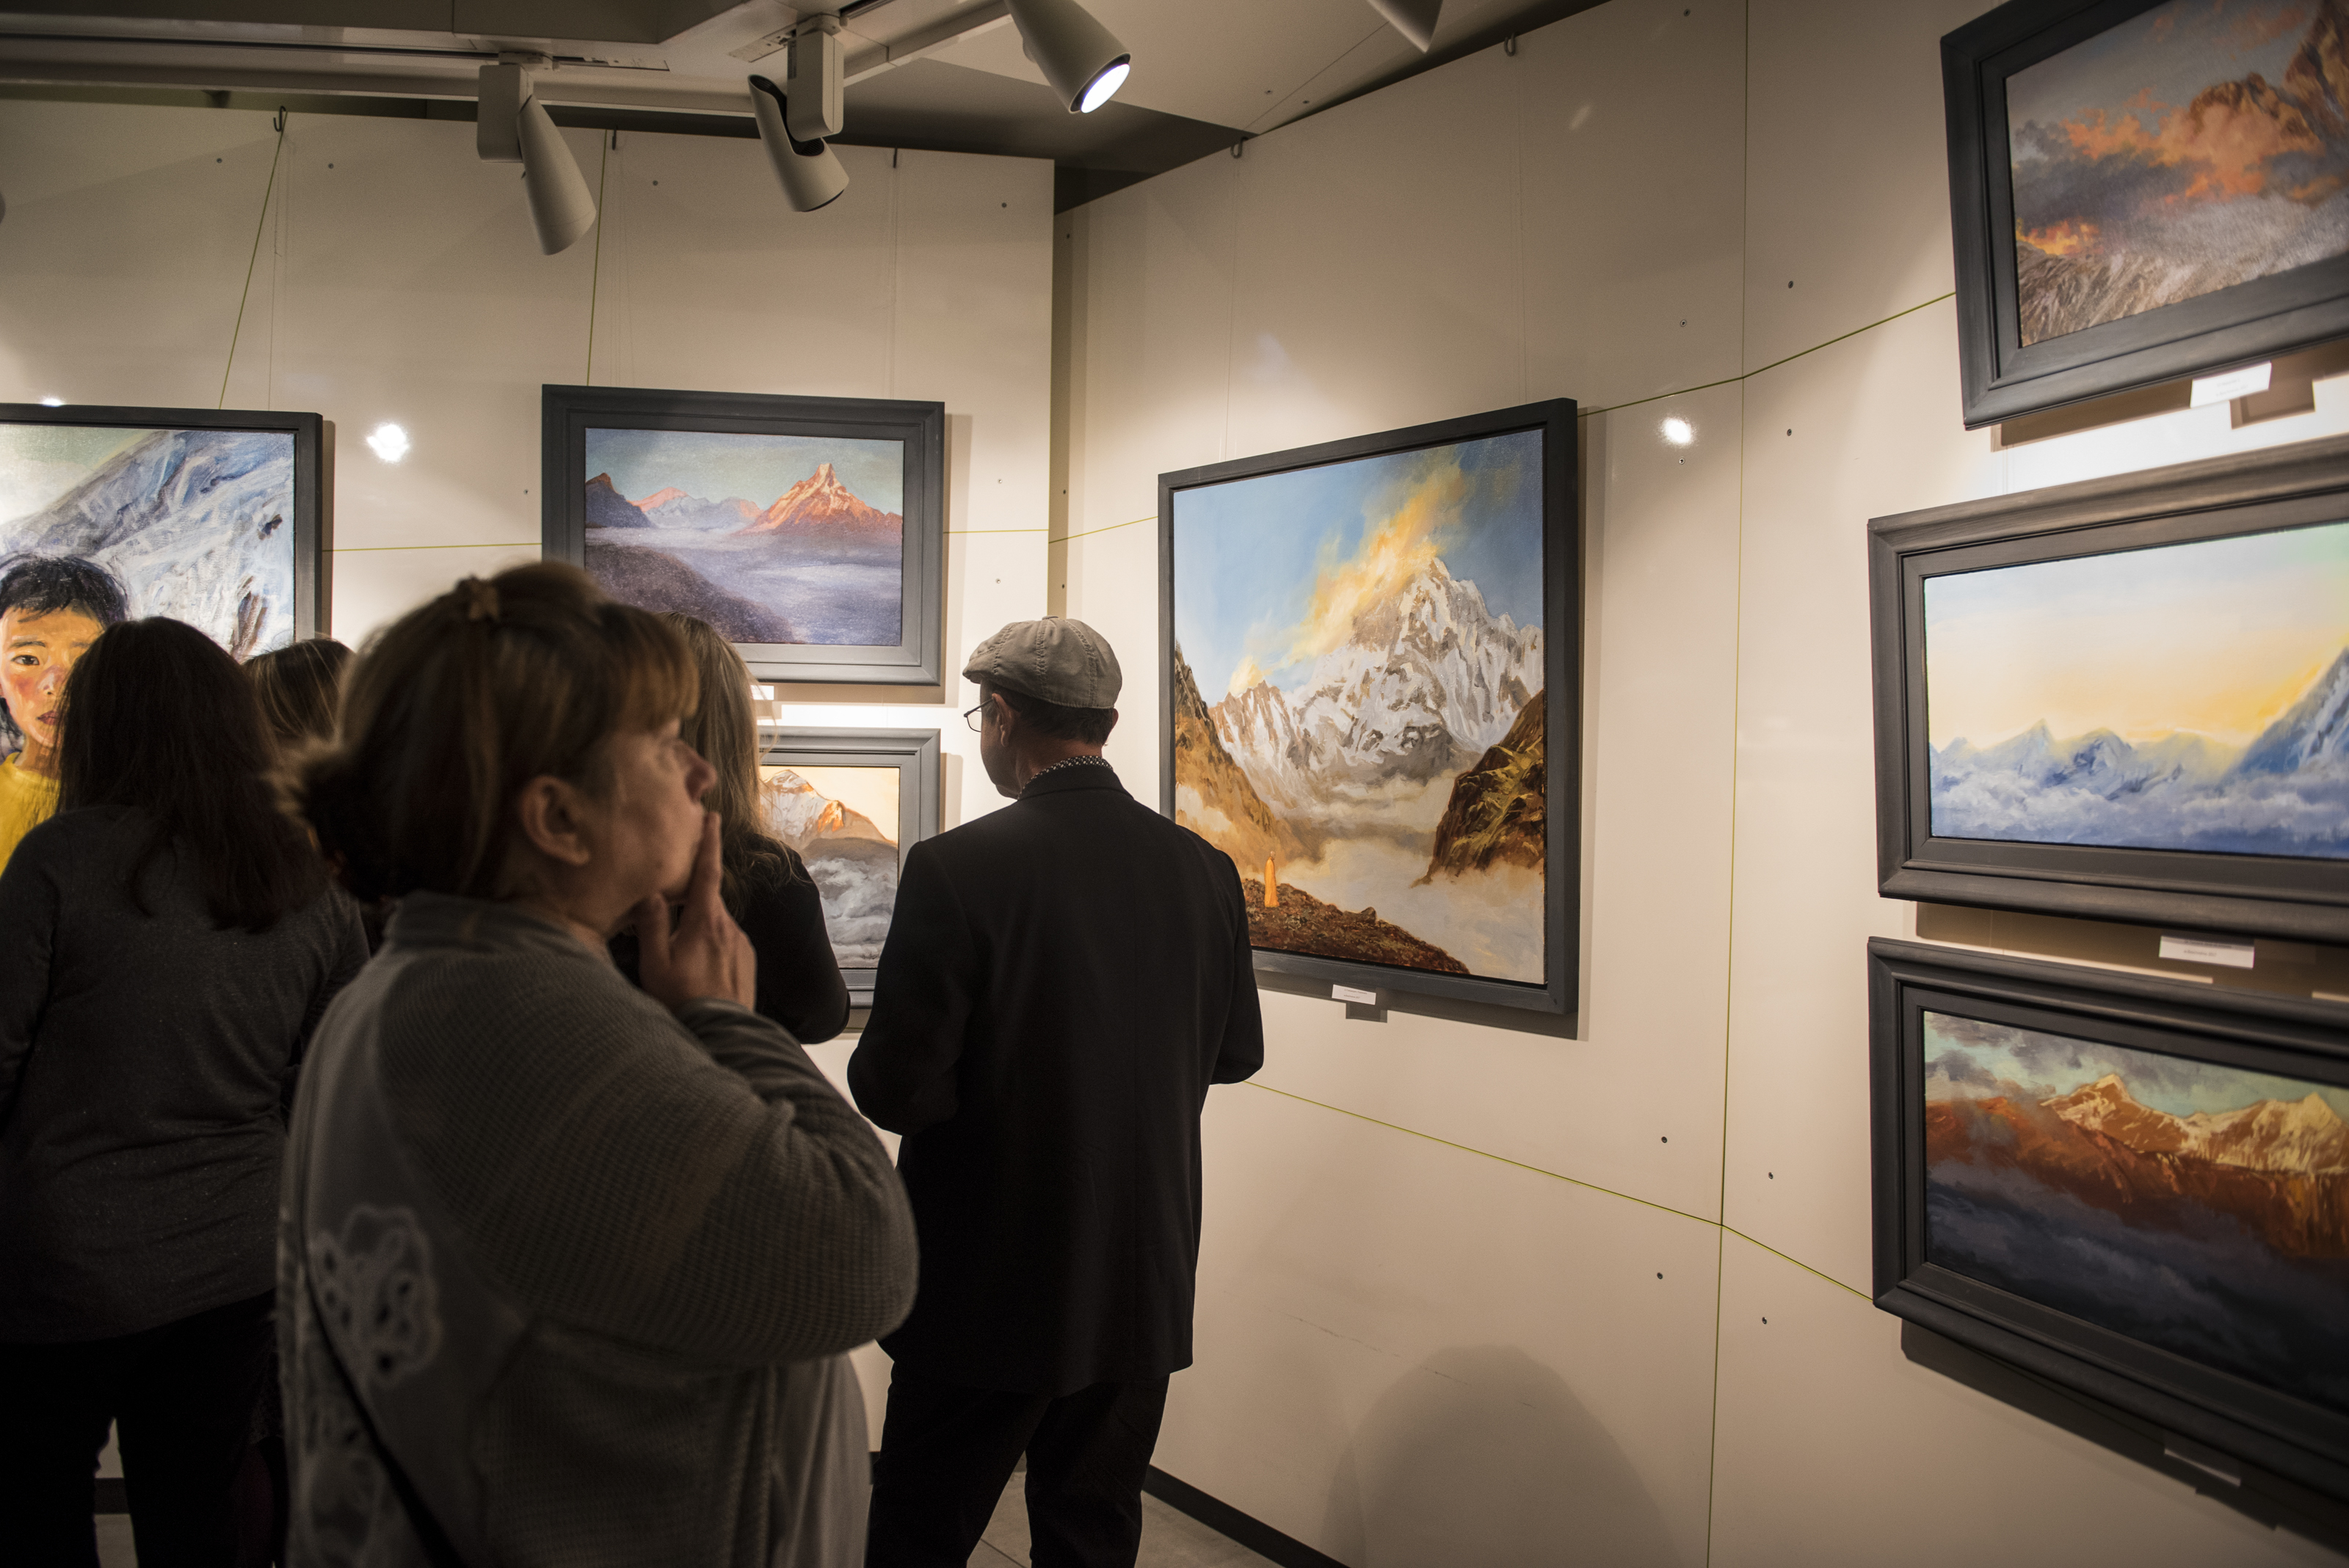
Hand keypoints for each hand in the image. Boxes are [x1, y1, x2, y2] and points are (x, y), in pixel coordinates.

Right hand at [635, 811, 755, 1011]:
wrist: (723, 1034)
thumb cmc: (683, 1000)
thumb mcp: (655, 963)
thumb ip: (652, 924)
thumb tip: (653, 893)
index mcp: (706, 922)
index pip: (708, 873)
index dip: (709, 843)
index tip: (712, 817)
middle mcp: (729, 928)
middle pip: (709, 898)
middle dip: (693, 893)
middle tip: (675, 893)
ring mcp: (741, 945)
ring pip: (715, 922)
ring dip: (698, 924)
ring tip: (678, 946)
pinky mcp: (747, 962)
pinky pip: (724, 941)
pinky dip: (708, 943)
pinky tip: (695, 964)